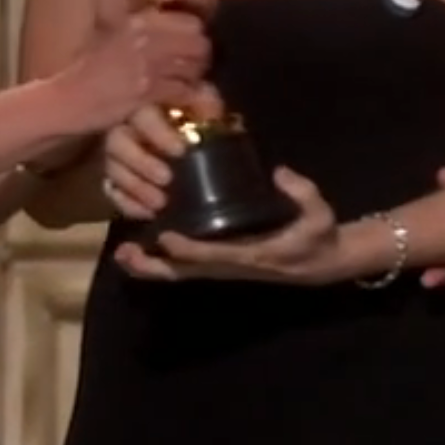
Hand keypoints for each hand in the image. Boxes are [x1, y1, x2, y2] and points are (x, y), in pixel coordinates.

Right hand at [61, 9, 210, 131]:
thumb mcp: (117, 39)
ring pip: (195, 66)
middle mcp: (146, 38)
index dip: (196, 36)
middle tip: (193, 68)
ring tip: (185, 83)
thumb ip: (147, 32)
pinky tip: (178, 98)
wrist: (66, 100)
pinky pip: (184, 90)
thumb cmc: (89, 71)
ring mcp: (148, 64)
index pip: (190, 21)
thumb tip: (185, 30)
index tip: (190, 47)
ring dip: (195, 77)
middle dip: (201, 56)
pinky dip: (186, 96)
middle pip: (200, 42)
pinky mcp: (148, 90)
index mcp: (139, 22)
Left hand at [113, 166, 343, 285]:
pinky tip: (144, 248)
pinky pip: (185, 268)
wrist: (321, 264)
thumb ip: (302, 193)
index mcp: (253, 256)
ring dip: (151, 266)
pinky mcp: (221, 264)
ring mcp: (224, 268)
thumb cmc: (318, 237)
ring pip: (180, 273)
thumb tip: (278, 171)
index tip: (166, 237)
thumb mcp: (320, 214)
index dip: (190, 249)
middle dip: (155, 265)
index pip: (215, 255)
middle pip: (186, 272)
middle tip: (126, 252)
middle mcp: (232, 266)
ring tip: (123, 253)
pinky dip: (162, 261)